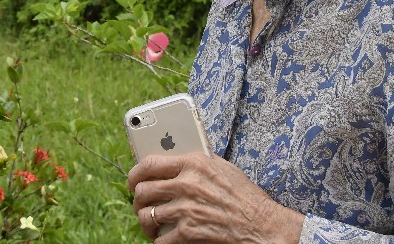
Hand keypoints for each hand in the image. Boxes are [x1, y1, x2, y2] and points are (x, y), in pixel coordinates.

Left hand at [128, 152, 304, 242]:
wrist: (261, 224)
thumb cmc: (243, 195)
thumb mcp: (221, 167)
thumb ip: (196, 162)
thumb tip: (172, 158)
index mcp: (193, 164)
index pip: (149, 164)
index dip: (134, 173)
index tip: (132, 181)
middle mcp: (186, 184)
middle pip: (143, 190)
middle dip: (138, 201)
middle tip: (141, 205)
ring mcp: (186, 209)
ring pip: (147, 215)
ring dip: (145, 222)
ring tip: (151, 225)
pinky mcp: (188, 233)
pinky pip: (159, 239)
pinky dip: (158, 241)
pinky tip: (164, 239)